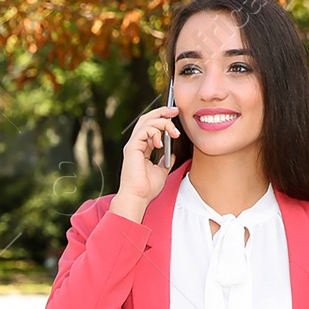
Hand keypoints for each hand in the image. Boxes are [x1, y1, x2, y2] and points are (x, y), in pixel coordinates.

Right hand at [108, 105, 179, 222]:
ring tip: (174, 133)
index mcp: (141, 148)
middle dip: (162, 112)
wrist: (138, 197)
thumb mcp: (162, 171)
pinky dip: (155, 132)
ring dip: (163, 123)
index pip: (150, 126)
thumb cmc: (147, 188)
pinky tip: (160, 143)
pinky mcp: (132, 147)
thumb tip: (171, 154)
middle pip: (147, 119)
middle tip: (176, 110)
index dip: (163, 118)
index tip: (175, 116)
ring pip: (146, 122)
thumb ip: (165, 161)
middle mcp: (136, 144)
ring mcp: (133, 145)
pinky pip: (144, 130)